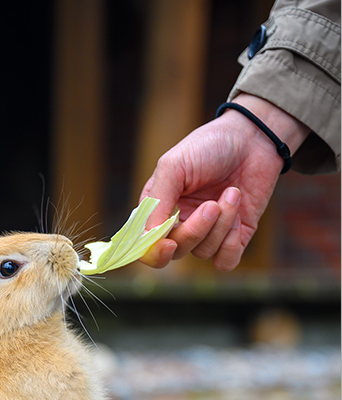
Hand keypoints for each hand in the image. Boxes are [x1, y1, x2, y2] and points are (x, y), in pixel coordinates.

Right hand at [139, 94, 309, 270]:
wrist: (254, 137)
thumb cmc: (210, 145)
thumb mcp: (174, 165)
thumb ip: (157, 201)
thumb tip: (149, 236)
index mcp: (159, 209)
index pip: (146, 245)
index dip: (154, 252)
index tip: (168, 243)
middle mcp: (180, 224)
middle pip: (176, 252)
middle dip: (195, 232)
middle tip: (211, 206)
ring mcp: (207, 232)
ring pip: (203, 252)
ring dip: (220, 225)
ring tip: (231, 193)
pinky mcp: (233, 237)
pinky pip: (225, 261)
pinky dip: (231, 243)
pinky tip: (238, 215)